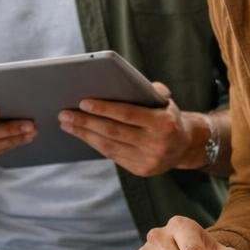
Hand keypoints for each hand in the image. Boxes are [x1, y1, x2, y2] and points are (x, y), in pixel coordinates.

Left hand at [60, 82, 194, 175]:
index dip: (104, 108)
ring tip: (66, 123)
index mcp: (164, 123)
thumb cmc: (167, 116)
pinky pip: (112, 155)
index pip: (128, 114)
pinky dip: (94, 143)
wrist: (186, 146)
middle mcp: (157, 143)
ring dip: (84, 134)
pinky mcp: (141, 170)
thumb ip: (151, 89)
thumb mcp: (165, 102)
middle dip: (85, 122)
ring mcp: (149, 160)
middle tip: (64, 113)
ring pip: (109, 145)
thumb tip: (127, 79)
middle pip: (113, 131)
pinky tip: (81, 134)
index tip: (82, 102)